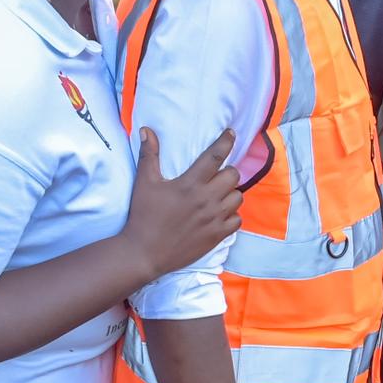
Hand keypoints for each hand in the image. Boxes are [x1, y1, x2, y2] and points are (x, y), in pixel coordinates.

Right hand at [124, 128, 242, 276]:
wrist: (145, 252)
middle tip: (216, 176)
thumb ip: (149, 155)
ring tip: (218, 195)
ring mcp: (214, 218)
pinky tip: (220, 214)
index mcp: (190, 184)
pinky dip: (232, 215)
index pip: (215, 156)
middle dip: (227, 171)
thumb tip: (147, 130)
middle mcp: (207, 199)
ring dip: (230, 192)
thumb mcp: (145, 183)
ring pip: (238, 197)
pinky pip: (237, 219)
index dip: (226, 141)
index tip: (231, 133)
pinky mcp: (218, 235)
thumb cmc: (144, 216)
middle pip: (233, 175)